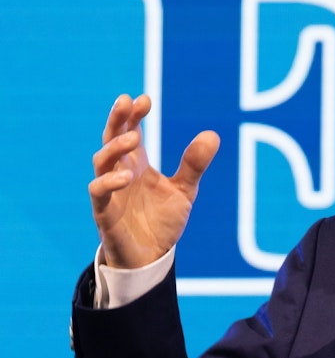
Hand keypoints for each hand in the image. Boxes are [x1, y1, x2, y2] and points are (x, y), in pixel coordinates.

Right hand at [89, 94, 219, 268]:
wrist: (152, 258)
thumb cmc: (162, 221)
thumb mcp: (184, 190)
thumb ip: (194, 164)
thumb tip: (213, 135)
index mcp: (137, 164)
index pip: (130, 131)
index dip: (133, 115)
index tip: (144, 99)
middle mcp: (120, 173)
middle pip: (111, 139)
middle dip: (117, 120)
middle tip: (126, 102)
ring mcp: (111, 192)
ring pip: (101, 162)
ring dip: (115, 147)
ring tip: (135, 137)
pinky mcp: (105, 213)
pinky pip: (98, 193)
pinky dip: (109, 182)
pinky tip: (126, 176)